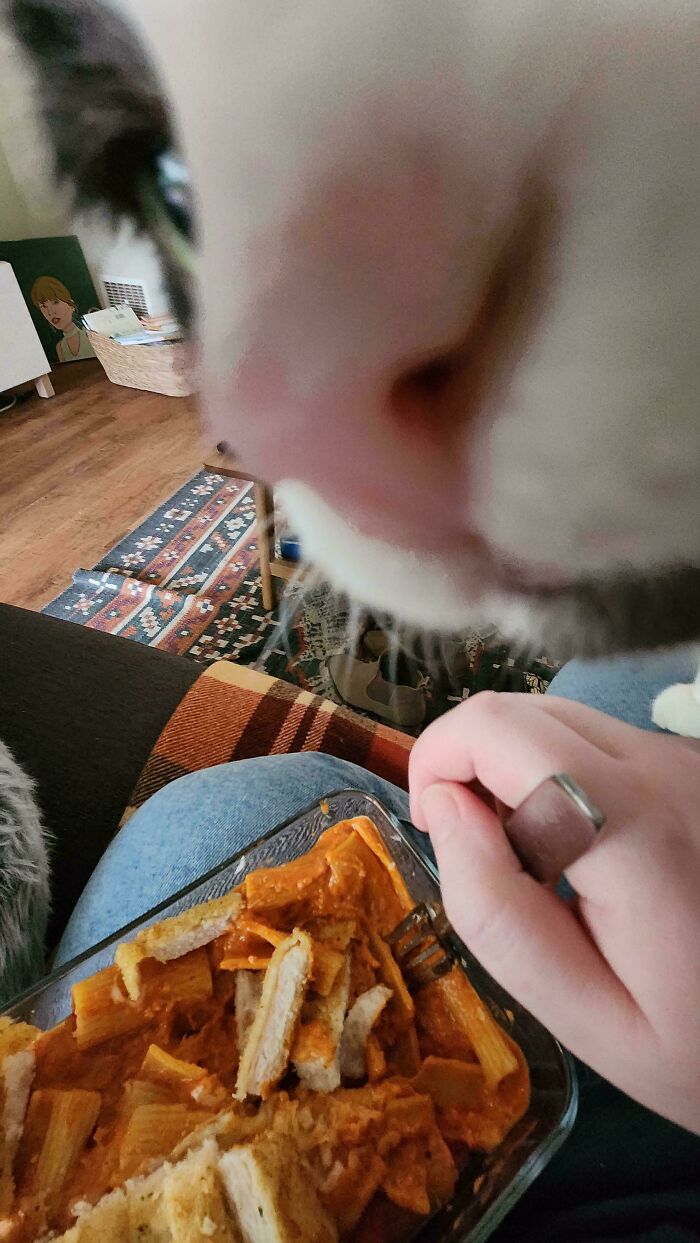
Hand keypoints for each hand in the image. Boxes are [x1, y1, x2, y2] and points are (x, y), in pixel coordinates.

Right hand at [408, 692, 699, 1132]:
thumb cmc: (699, 1045)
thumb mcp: (586, 1016)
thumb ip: (497, 912)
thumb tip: (443, 805)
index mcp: (632, 829)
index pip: (497, 728)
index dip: (436, 759)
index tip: (433, 827)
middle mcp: (665, 768)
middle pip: (522, 711)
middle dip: (467, 761)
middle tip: (471, 845)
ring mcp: (688, 760)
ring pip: (560, 720)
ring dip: (515, 769)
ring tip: (531, 858)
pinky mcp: (695, 765)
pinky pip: (600, 741)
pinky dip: (559, 773)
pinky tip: (580, 848)